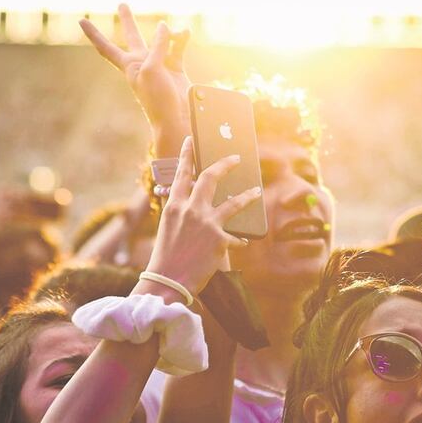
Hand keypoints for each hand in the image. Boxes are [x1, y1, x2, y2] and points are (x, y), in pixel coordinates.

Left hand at [80, 5, 191, 144]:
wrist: (176, 119)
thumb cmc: (157, 99)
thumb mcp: (152, 68)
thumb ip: (157, 46)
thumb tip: (165, 27)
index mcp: (129, 65)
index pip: (106, 48)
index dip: (94, 34)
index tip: (81, 21)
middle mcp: (142, 62)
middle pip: (132, 36)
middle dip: (128, 20)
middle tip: (123, 4)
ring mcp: (159, 65)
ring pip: (162, 40)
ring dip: (170, 33)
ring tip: (180, 33)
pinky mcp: (175, 68)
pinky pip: (177, 47)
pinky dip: (182, 40)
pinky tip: (186, 33)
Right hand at [144, 137, 261, 295]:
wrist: (167, 281)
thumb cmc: (165, 259)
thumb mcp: (168, 230)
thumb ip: (180, 214)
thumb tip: (193, 205)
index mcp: (174, 206)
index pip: (181, 174)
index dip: (187, 155)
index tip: (191, 141)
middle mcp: (190, 210)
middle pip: (210, 178)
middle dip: (225, 165)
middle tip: (236, 158)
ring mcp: (206, 223)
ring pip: (233, 203)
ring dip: (247, 196)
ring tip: (256, 192)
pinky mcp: (219, 239)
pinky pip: (235, 237)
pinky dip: (238, 240)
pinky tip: (243, 241)